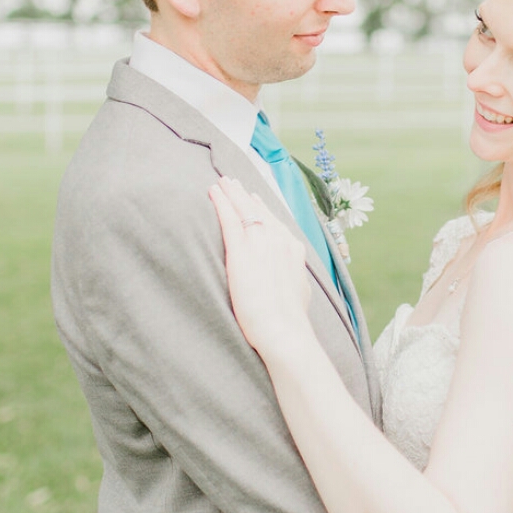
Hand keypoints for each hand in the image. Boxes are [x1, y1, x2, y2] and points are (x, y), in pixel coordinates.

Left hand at [209, 176, 312, 358]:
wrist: (284, 330)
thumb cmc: (290, 319)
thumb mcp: (299, 291)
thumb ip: (292, 277)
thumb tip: (292, 279)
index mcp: (293, 249)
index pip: (274, 221)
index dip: (261, 209)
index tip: (252, 199)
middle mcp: (280, 240)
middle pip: (258, 210)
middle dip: (244, 194)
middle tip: (232, 182)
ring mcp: (261, 243)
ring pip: (244, 209)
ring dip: (231, 193)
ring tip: (221, 182)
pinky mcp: (242, 252)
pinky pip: (230, 219)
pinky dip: (221, 203)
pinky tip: (213, 193)